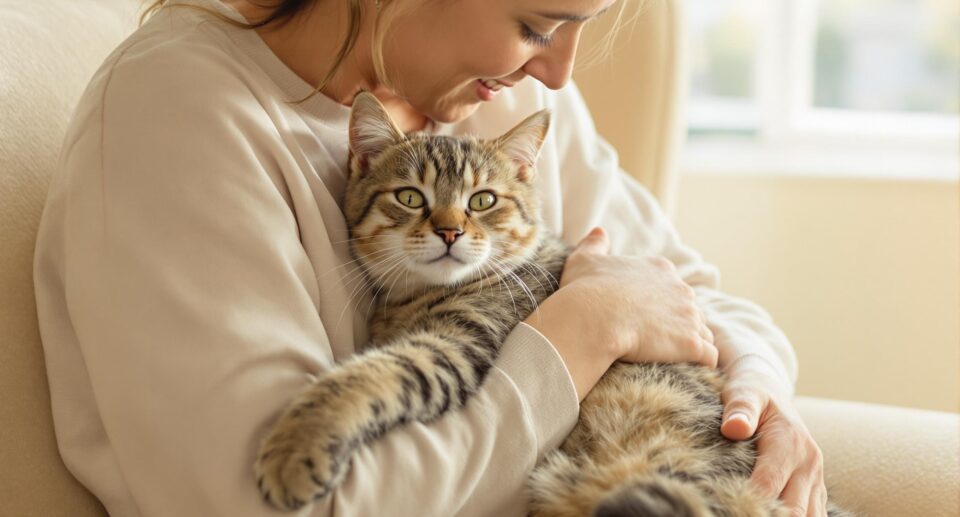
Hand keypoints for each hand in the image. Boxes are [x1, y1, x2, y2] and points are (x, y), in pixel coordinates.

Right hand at [525, 227, 717, 399]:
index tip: (645, 318)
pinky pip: (709, 356)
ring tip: (671, 358)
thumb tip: (599, 232)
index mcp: (660, 269)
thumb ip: (595, 243)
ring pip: (702, 332)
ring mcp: (689, 316)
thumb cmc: (585, 290)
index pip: (672, 287)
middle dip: (678, 324)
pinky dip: (702, 362)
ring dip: (691, 343)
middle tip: (657, 341)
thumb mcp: (584, 260)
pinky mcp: (692, 344)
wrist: (592, 318)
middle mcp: (681, 289)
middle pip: (689, 309)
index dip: (661, 304)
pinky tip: (689, 368)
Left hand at [720, 356, 827, 516]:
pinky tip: (767, 515)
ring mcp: (815, 478)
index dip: (747, 502)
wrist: (771, 390)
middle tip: (732, 512)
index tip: (724, 503)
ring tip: (747, 513)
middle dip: (764, 516)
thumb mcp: (744, 392)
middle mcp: (809, 464)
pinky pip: (812, 515)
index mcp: (791, 443)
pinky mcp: (815, 488)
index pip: (769, 486)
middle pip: (793, 511)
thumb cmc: (752, 392)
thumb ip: (740, 408)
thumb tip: (733, 428)